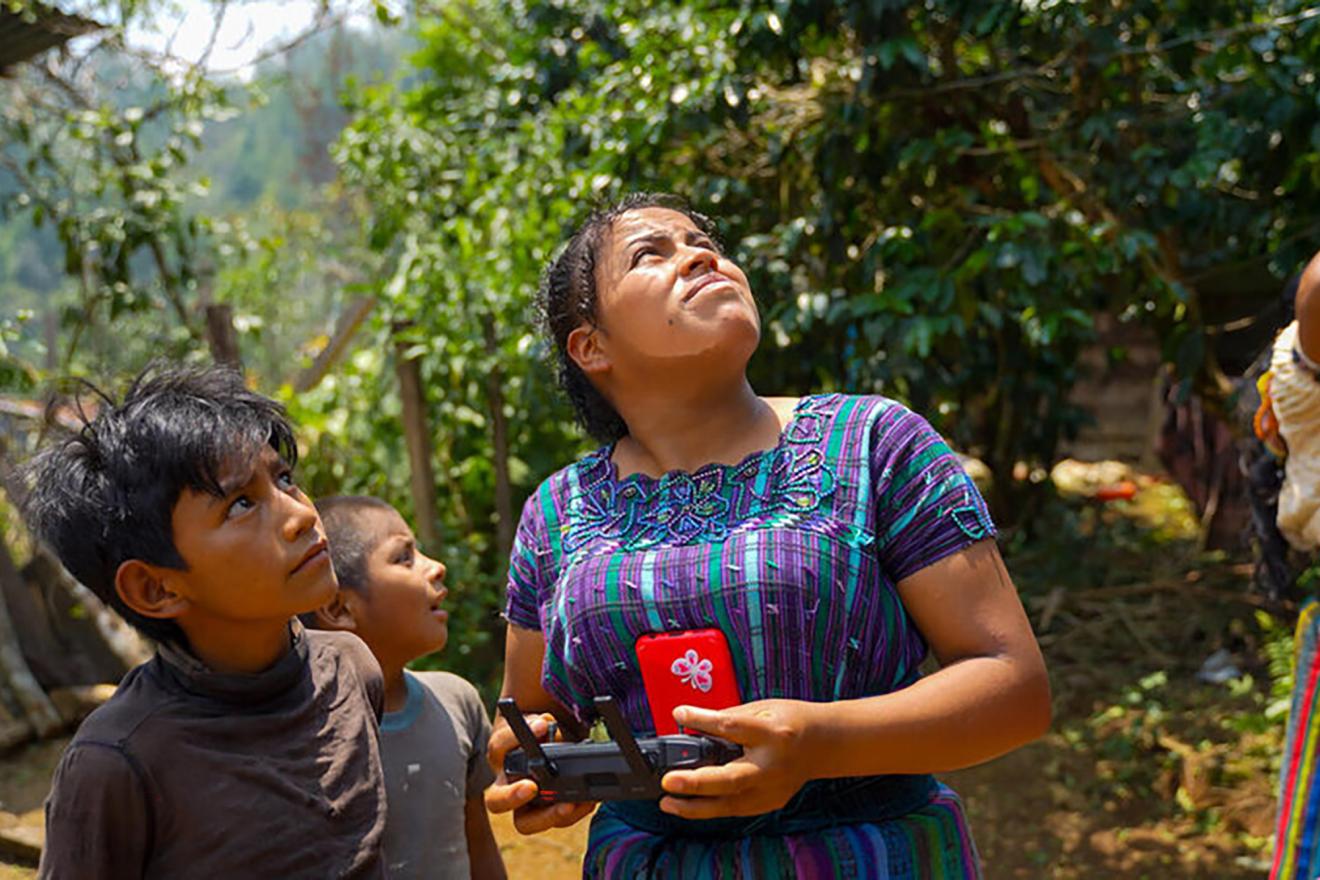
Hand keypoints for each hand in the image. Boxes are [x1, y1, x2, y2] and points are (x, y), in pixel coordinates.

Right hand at [484, 712, 595, 833]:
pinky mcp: (546, 814)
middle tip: (531, 788)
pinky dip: (574, 812)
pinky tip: (587, 801)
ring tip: (568, 805)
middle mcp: (507, 784)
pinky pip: (556, 820)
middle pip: (496, 801)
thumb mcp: (537, 723)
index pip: (498, 747)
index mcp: (502, 756)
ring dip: (547, 816)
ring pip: (525, 823)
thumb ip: (538, 723)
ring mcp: (526, 804)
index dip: (513, 737)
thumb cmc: (539, 735)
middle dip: (511, 796)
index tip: (541, 727)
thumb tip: (544, 725)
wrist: (549, 748)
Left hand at [659, 699, 817, 819]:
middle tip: (669, 781)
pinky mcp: (769, 803)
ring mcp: (772, 789)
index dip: (703, 720)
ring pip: (730, 804)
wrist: (825, 744)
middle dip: (696, 783)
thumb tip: (692, 725)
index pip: (733, 728)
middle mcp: (772, 766)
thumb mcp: (762, 709)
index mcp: (773, 734)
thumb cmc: (790, 721)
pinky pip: (735, 810)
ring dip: (695, 806)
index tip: (679, 714)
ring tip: (667, 802)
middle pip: (731, 779)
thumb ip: (730, 719)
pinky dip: (711, 808)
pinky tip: (688, 806)